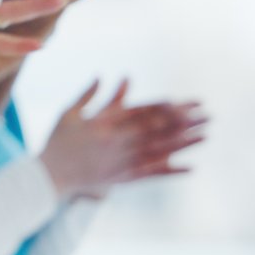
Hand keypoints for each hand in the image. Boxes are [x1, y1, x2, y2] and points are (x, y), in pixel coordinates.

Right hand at [38, 79, 207, 199]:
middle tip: (208, 115)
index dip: (167, 107)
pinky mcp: (122, 179)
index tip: (186, 103)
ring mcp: (121, 162)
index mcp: (105, 123)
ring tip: (207, 135)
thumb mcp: (69, 114)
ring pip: (159, 150)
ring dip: (185, 143)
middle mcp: (117, 142)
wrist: (46, 178)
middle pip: (157, 130)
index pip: (143, 112)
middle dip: (184, 122)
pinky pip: (151, 174)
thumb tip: (105, 75)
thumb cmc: (56, 142)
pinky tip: (191, 167)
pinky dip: (171, 171)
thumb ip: (89, 95)